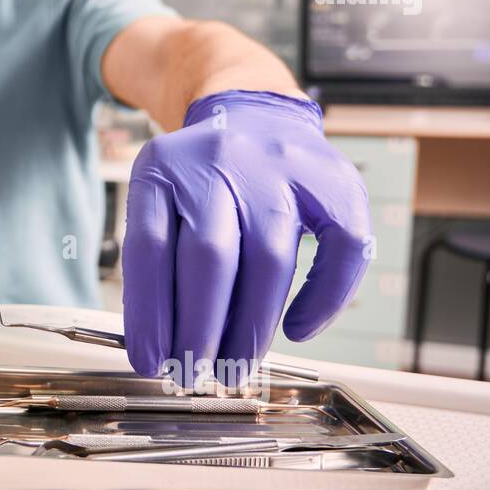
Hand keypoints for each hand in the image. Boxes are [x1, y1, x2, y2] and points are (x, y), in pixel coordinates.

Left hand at [121, 90, 370, 386]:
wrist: (254, 115)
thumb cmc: (202, 181)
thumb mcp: (159, 199)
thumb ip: (153, 263)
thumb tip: (156, 347)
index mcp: (164, 166)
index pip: (150, 248)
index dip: (149, 313)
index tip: (149, 360)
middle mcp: (222, 161)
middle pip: (210, 255)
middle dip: (200, 328)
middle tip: (193, 375)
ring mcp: (282, 169)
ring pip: (270, 259)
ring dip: (251, 326)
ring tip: (235, 366)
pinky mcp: (335, 184)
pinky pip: (340, 248)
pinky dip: (323, 299)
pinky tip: (299, 330)